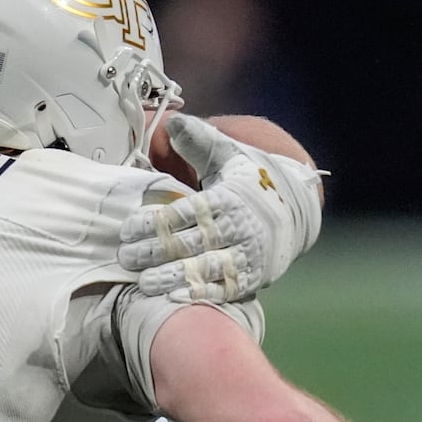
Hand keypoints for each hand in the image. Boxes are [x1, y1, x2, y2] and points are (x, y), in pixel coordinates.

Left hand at [120, 113, 322, 302]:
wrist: (295, 211)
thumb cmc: (250, 183)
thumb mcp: (229, 157)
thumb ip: (199, 142)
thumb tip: (173, 122)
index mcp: (229, 197)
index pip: (186, 212)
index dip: (154, 222)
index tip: (127, 230)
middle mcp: (238, 227)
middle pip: (190, 243)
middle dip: (154, 251)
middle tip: (125, 256)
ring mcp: (246, 255)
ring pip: (204, 269)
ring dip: (172, 277)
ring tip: (143, 282)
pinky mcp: (251, 278)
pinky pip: (223, 289)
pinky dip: (199, 295)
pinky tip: (174, 298)